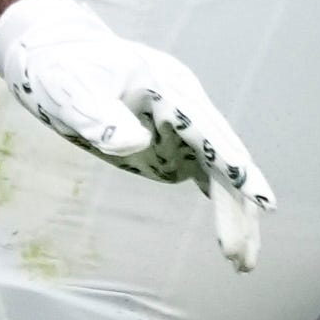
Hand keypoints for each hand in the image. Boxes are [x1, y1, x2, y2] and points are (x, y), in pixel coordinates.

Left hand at [0, 0, 275, 267]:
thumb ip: (101, 116)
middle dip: (237, 210)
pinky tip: (232, 239)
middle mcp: (187, 110)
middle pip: (225, 161)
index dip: (237, 168)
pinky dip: (220, 206)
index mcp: (170, 90)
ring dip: (235, 216)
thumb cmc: (62, 69)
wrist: (56, 54)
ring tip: (242, 265)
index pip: (212, 133)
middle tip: (239, 259)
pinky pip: (207, 177)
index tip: (262, 200)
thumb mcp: (72, 90)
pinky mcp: (173, 145)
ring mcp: (183, 129)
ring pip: (221, 175)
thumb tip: (134, 144)